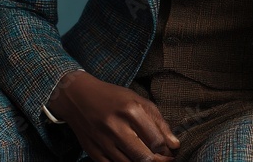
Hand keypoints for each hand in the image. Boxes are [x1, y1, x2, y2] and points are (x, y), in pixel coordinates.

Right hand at [47, 70, 179, 161]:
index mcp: (131, 110)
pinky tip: (131, 160)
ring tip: (148, 158)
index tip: (170, 151)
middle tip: (164, 160)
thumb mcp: (137, 100)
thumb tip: (174, 144)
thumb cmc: (112, 97)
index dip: (167, 150)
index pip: (156, 140)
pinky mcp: (93, 152)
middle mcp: (116, 127)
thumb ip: (158, 121)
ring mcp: (103, 141)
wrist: (78, 98)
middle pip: (144, 157)